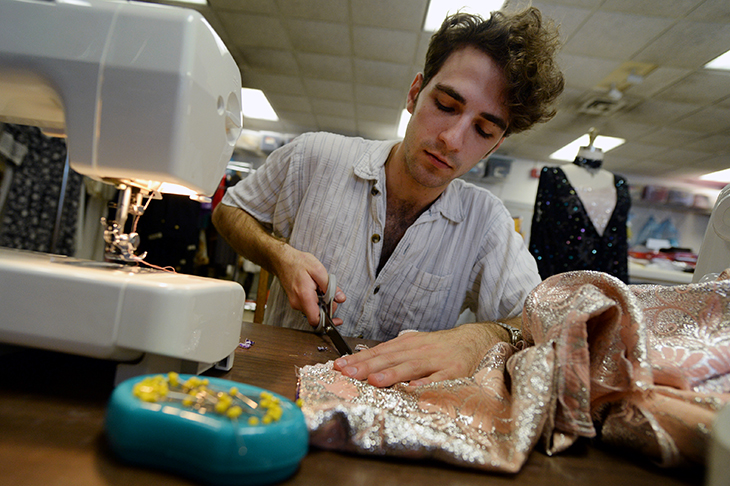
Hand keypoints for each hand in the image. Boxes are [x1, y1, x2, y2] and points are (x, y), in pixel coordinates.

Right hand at [272, 245, 344, 326]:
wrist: (282, 260)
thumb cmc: (298, 262)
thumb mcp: (318, 269)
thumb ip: (330, 286)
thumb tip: (340, 298)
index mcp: (304, 296)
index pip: (315, 320)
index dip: (328, 321)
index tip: (337, 319)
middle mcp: (298, 303)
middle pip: (317, 315)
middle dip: (327, 307)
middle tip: (330, 293)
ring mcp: (295, 303)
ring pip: (313, 310)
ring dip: (321, 302)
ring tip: (320, 288)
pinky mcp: (295, 301)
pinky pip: (308, 306)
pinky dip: (315, 300)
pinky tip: (315, 289)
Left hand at [332, 322, 508, 386]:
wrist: (473, 340)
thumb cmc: (439, 347)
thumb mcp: (414, 346)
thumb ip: (393, 356)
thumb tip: (364, 366)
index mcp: (406, 344)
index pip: (378, 351)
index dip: (358, 359)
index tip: (338, 366)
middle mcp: (418, 350)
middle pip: (389, 358)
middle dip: (366, 366)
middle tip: (347, 374)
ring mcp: (435, 360)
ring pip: (410, 367)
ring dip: (391, 374)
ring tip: (374, 381)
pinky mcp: (453, 371)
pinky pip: (438, 378)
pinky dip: (426, 383)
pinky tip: (413, 389)